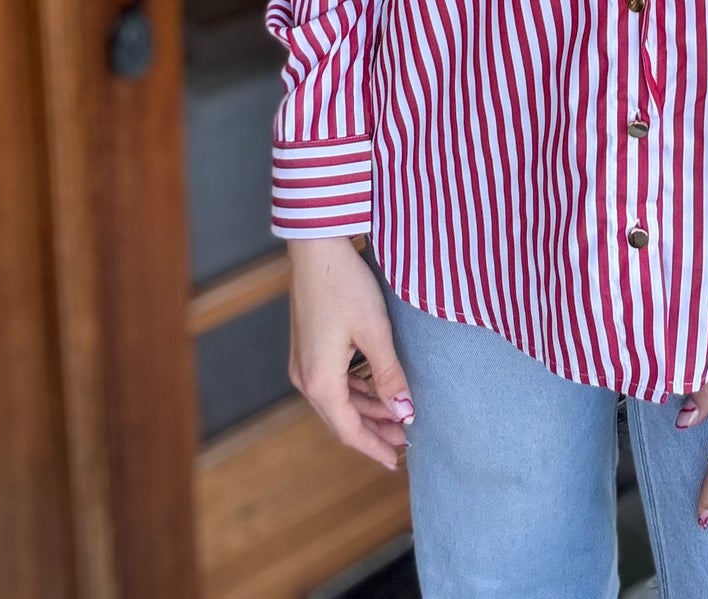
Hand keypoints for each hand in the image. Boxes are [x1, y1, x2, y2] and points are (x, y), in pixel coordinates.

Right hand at [286, 237, 413, 470]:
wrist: (316, 246)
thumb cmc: (346, 285)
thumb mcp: (375, 332)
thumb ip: (389, 376)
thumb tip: (404, 414)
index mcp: (320, 381)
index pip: (349, 430)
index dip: (374, 447)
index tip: (397, 461)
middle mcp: (305, 378)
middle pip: (341, 419)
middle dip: (373, 431)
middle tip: (404, 440)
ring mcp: (302, 362)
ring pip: (337, 401)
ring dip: (366, 410)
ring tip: (397, 415)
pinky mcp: (306, 347)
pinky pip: (332, 382)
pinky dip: (355, 391)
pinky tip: (375, 388)